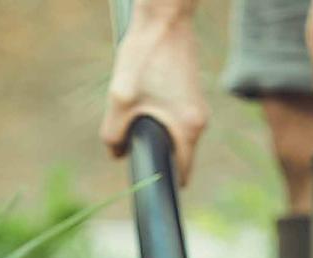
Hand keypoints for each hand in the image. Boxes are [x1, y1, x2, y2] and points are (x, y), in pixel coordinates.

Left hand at [100, 10, 207, 185]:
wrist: (164, 19)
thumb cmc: (144, 56)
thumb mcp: (119, 98)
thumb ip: (113, 133)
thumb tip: (116, 154)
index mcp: (188, 128)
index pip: (182, 172)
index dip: (164, 182)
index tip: (147, 182)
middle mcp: (199, 122)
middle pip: (177, 155)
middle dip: (155, 153)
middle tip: (131, 141)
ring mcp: (198, 108)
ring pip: (175, 136)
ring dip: (156, 133)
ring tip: (136, 114)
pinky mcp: (192, 96)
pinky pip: (177, 120)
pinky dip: (161, 118)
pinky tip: (144, 99)